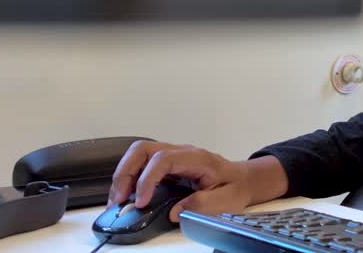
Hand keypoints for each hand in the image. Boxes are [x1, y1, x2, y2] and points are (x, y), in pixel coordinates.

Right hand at [108, 141, 288, 221]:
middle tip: (119, 199)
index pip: (163, 159)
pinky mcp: (167, 164)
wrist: (243, 179)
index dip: (147, 179)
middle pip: (144, 149)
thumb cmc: (235, 186)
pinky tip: (128, 195)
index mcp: (197, 158)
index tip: (140, 201)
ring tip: (118, 199)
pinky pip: (142, 164)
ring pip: (139, 154)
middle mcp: (182, 152)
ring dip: (124, 175)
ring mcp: (173, 155)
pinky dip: (130, 178)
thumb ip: (203, 204)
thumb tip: (176, 212)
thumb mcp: (227, 199)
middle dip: (126, 173)